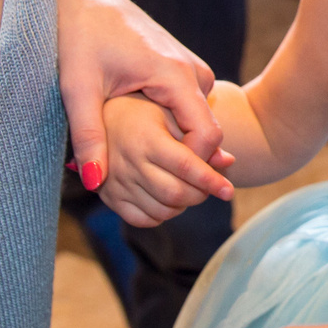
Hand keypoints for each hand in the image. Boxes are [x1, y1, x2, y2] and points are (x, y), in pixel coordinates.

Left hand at [56, 0, 232, 217]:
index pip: (207, 136)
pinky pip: (190, 107)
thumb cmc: (77, 38)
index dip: (193, 168)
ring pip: (199, 121)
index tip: (162, 186)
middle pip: (207, 132)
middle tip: (146, 179)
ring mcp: (191, 67)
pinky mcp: (183, 67)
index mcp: (174, 74)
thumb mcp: (78, 90)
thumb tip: (95, 183)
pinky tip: (142, 133)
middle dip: (183, 160)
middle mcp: (193, 70)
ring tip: (139, 156)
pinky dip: (172, 126)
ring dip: (176, 142)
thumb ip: (89, 138)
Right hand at [99, 95, 224, 228]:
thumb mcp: (171, 113)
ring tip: (189, 188)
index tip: (229, 191)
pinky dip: (163, 214)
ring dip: (183, 205)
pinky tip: (168, 198)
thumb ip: (200, 137)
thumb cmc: (143, 108)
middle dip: (200, 194)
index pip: (186, 166)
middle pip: (175, 193)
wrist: (98, 112)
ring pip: (162, 210)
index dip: (212, 181)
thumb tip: (228, 162)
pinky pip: (142, 219)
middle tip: (208, 185)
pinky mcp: (107, 196)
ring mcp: (115, 182)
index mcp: (145, 138)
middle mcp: (127, 162)